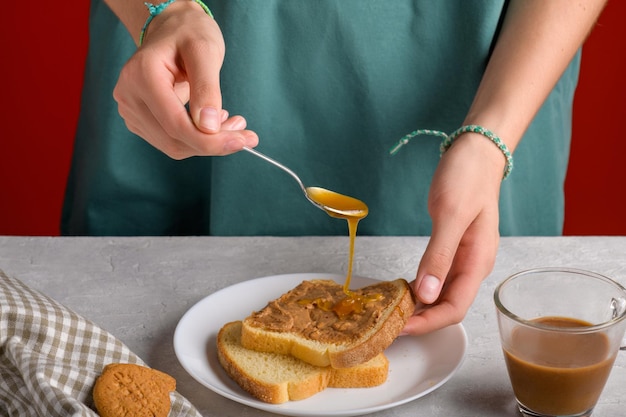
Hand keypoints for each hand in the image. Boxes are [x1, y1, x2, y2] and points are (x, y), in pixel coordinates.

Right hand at [112, 1, 257, 158]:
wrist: (172, 29)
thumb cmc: (188, 33)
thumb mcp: (205, 51)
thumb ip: (207, 88)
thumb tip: (209, 127)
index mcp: (141, 76)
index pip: (175, 124)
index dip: (210, 140)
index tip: (243, 141)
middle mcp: (129, 96)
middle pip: (174, 140)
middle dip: (213, 143)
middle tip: (245, 134)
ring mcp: (131, 110)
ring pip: (173, 146)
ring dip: (207, 142)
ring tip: (232, 123)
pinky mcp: (139, 119)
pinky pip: (171, 141)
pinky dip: (197, 139)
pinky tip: (212, 122)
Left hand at [402, 134, 503, 334]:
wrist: (476, 153)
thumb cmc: (467, 178)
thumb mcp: (450, 215)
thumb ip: (439, 256)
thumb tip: (426, 295)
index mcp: (478, 261)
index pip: (455, 308)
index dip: (428, 323)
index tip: (400, 328)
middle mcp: (473, 265)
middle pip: (448, 306)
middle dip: (420, 319)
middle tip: (387, 324)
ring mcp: (463, 257)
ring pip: (441, 293)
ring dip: (418, 305)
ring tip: (390, 311)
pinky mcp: (452, 248)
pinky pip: (436, 276)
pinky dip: (420, 286)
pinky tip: (402, 289)